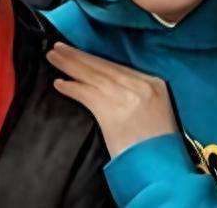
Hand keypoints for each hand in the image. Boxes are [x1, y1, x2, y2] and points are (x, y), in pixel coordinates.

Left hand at [46, 42, 178, 156]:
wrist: (162, 168)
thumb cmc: (158, 146)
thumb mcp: (156, 111)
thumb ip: (137, 95)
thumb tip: (110, 88)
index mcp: (154, 84)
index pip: (118, 67)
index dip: (93, 59)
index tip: (77, 52)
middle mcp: (141, 86)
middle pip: (103, 66)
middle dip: (78, 56)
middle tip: (57, 48)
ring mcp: (127, 97)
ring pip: (93, 76)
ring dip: (70, 66)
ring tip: (53, 58)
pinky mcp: (113, 112)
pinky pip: (87, 94)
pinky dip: (72, 88)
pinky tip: (59, 84)